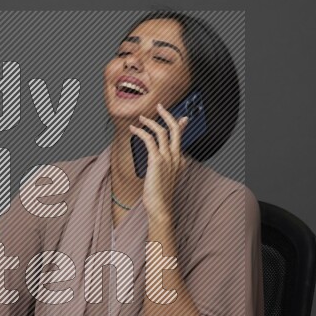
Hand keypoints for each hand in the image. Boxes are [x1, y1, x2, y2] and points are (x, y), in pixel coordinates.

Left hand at [129, 103, 188, 222]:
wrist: (161, 208)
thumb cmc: (161, 196)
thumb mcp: (165, 178)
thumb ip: (164, 167)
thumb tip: (158, 160)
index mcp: (180, 160)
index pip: (181, 137)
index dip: (180, 124)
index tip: (179, 117)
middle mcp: (176, 157)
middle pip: (176, 129)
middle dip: (168, 115)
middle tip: (160, 106)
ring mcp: (168, 158)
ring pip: (162, 131)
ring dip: (150, 122)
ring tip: (141, 118)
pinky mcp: (157, 161)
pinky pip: (150, 140)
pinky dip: (141, 132)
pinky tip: (134, 130)